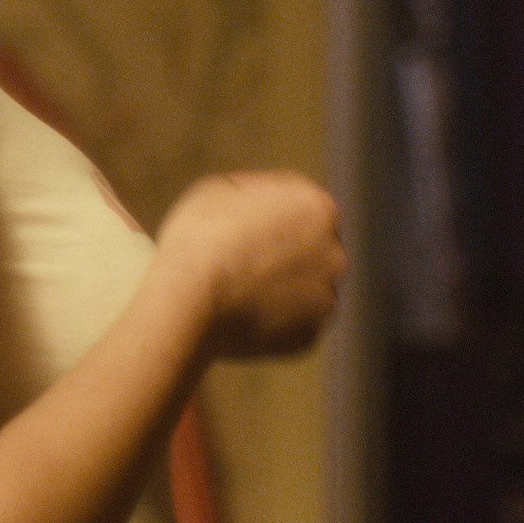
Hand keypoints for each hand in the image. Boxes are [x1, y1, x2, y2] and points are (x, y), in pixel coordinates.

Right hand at [155, 170, 346, 360]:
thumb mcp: (220, 187)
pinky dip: (275, 318)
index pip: (297, 201)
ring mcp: (325, 298)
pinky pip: (293, 321)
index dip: (266, 208)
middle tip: (241, 257)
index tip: (240, 221)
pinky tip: (244, 313)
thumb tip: (263, 202)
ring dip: (282, 285)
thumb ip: (257, 189)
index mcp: (317, 208)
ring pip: (305, 286)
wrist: (189, 300)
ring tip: (240, 290)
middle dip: (283, 248)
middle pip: (310, 245)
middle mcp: (334, 252)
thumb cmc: (201, 237)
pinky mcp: (309, 335)